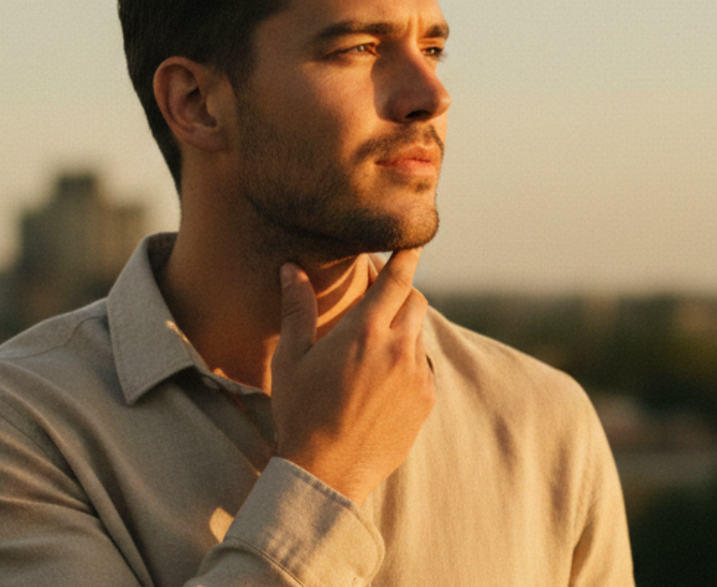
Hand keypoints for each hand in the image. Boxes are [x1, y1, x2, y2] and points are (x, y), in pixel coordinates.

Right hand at [269, 248, 435, 504]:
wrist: (327, 472)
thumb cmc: (301, 412)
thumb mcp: (292, 358)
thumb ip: (297, 308)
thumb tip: (290, 268)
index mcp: (364, 331)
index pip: (398, 278)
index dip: (406, 255)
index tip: (410, 243)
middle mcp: (398, 348)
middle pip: (415, 301)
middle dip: (400, 293)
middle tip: (377, 300)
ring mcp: (417, 376)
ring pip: (419, 335)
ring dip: (402, 330)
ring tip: (372, 347)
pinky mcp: (425, 401)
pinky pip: (423, 367)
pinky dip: (408, 362)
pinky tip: (381, 380)